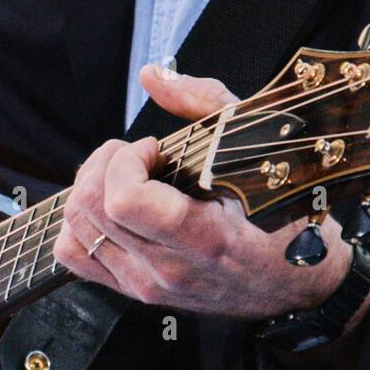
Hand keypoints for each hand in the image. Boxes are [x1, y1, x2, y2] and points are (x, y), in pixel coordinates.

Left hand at [54, 65, 360, 321]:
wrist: (295, 285)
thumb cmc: (286, 217)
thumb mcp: (260, 147)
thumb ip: (204, 104)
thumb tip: (151, 76)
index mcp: (202, 238)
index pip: (124, 200)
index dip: (126, 160)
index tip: (155, 148)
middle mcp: (166, 270)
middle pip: (90, 209)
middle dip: (103, 165)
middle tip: (138, 157)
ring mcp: (145, 286)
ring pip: (73, 232)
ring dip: (90, 191)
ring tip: (126, 179)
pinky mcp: (133, 293)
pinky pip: (75, 258)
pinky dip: (81, 224)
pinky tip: (112, 208)